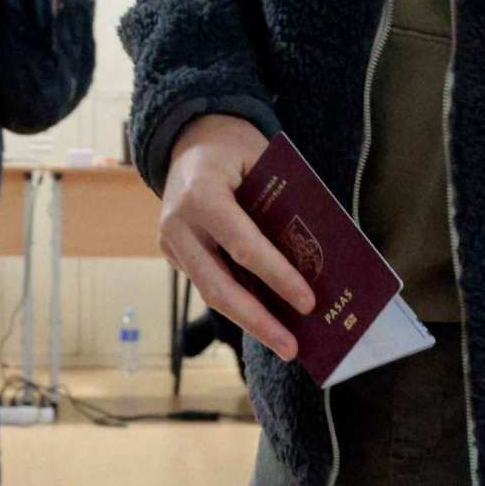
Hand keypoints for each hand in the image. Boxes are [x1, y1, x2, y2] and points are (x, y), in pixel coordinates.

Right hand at [156, 114, 316, 364]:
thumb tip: (314, 258)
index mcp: (203, 193)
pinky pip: (207, 283)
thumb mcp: (264, 162)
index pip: (244, 246)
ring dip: (248, 321)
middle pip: (220, 285)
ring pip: (210, 292)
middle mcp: (179, 222)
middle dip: (258, 320)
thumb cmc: (236, 148)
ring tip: (283, 343)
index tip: (308, 302)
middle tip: (292, 348)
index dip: (278, 277)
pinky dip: (237, 302)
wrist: (190, 138)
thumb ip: (282, 204)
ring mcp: (170, 240)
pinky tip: (266, 318)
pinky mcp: (172, 252)